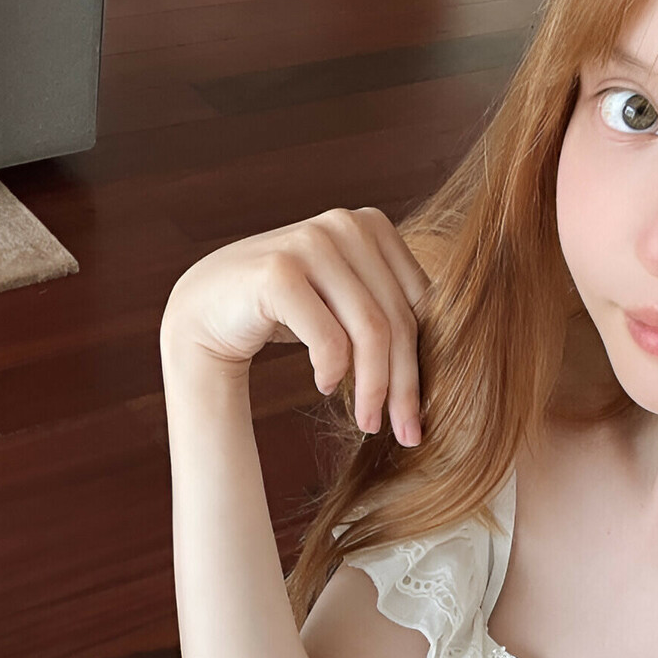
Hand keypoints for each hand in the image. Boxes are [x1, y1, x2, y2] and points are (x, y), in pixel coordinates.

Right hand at [162, 207, 430, 444]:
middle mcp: (345, 224)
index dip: (425, 364)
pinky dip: (333, 371)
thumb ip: (387, 311)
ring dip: (373, 388)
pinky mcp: (279, 271)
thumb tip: (452, 363)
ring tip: (367, 422)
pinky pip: (329, 336)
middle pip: (397, 320)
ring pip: (370, 330)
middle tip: (402, 432)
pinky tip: (325, 386)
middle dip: (404, 386)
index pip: (418, 304)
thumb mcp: (344, 302)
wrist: (206, 308)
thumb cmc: (285, 311)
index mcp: (372, 225)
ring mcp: (311, 242)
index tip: (419, 415)